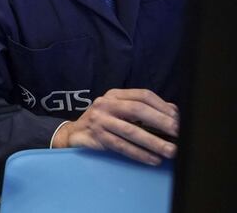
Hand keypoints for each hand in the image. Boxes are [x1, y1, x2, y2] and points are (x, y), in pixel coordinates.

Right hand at [53, 88, 178, 164]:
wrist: (75, 133)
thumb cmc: (104, 121)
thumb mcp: (120, 110)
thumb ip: (143, 109)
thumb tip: (173, 112)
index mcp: (115, 95)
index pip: (142, 95)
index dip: (162, 106)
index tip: (178, 119)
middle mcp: (106, 104)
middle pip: (137, 110)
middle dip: (161, 122)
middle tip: (178, 133)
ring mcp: (99, 120)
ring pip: (130, 131)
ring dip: (153, 142)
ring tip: (170, 151)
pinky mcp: (97, 136)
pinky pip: (122, 146)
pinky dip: (139, 154)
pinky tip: (153, 159)